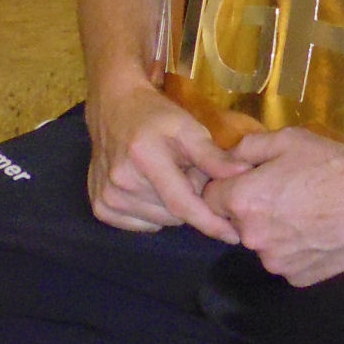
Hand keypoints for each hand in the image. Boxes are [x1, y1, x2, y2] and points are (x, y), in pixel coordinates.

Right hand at [85, 76, 244, 240]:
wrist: (113, 107)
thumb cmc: (155, 116)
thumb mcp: (188, 128)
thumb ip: (213, 156)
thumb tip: (244, 174)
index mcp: (144, 158)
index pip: (182, 203)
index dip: (210, 222)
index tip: (233, 235)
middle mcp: (121, 182)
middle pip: (173, 215)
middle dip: (188, 201)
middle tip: (185, 174)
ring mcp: (107, 196)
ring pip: (159, 222)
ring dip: (169, 207)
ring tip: (165, 177)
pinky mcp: (99, 206)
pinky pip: (140, 224)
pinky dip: (151, 212)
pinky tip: (147, 187)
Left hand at [208, 127, 343, 285]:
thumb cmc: (334, 164)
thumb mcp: (288, 139)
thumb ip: (247, 147)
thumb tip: (229, 159)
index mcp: (243, 201)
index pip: (210, 197)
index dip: (228, 185)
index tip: (250, 179)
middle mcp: (252, 238)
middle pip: (237, 222)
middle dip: (253, 208)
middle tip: (287, 192)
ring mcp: (276, 262)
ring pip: (263, 243)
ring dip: (275, 230)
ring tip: (309, 212)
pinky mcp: (298, 278)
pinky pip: (287, 260)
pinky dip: (297, 249)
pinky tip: (320, 231)